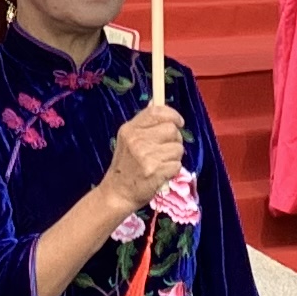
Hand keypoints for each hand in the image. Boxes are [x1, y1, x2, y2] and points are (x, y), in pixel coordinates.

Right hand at [98, 102, 187, 219]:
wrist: (117, 193)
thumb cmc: (125, 166)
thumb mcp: (128, 140)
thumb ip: (143, 124)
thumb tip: (156, 102)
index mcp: (130, 129)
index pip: (156, 111)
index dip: (172, 114)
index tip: (178, 122)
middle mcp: (137, 140)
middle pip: (172, 129)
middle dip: (175, 139)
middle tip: (167, 149)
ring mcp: (146, 156)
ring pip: (178, 148)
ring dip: (174, 157)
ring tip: (162, 163)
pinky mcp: (155, 171)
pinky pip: (177, 165)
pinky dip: (173, 170)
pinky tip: (161, 173)